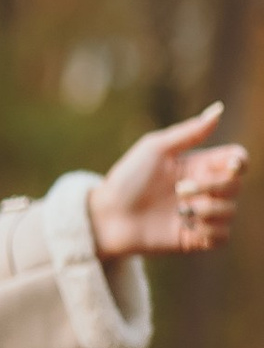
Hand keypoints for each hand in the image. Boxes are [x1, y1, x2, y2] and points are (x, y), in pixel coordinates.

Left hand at [87, 104, 248, 259]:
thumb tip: (218, 110)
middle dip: (211, 186)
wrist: (109, 216)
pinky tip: (186, 226)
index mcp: (199, 164)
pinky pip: (222, 235)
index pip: (237, 160)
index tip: (228, 166)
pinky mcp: (197, 238)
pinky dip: (209, 231)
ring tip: (180, 211)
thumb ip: (189, 132)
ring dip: (208, 210)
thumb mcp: (155, 149)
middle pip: (236, 185)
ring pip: (231, 211)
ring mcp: (202, 214)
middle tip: (180, 189)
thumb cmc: (127, 179)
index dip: (239, 163)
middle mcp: (205, 189)